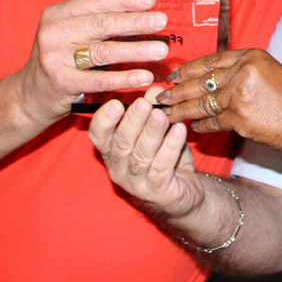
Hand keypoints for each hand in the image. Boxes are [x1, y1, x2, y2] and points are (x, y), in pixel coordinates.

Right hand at [13, 0, 171, 126]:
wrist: (30, 94)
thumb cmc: (60, 58)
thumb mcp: (70, 31)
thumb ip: (97, 19)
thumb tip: (141, 9)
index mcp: (58, 13)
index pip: (95, 0)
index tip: (150, 1)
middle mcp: (54, 32)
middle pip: (102, 23)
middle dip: (136, 22)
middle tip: (162, 22)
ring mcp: (56, 58)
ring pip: (103, 51)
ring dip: (136, 50)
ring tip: (161, 50)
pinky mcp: (62, 83)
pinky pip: (99, 80)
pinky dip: (124, 78)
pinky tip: (145, 76)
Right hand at [88, 93, 200, 217]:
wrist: (183, 192)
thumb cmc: (165, 157)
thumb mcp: (158, 132)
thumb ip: (154, 110)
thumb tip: (155, 90)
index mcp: (113, 151)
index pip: (98, 136)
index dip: (104, 120)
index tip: (115, 103)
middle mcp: (119, 168)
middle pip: (121, 144)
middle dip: (132, 122)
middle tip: (142, 104)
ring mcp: (137, 183)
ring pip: (141, 156)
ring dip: (152, 133)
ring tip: (162, 115)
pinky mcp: (157, 192)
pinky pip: (162, 167)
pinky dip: (171, 147)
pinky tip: (179, 130)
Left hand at [158, 50, 281, 155]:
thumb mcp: (269, 71)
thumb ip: (242, 71)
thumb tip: (213, 80)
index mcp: (250, 56)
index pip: (211, 60)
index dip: (189, 69)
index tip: (173, 75)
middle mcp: (242, 71)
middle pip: (201, 81)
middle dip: (177, 89)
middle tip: (159, 95)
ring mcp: (239, 95)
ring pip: (202, 103)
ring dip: (182, 110)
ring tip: (166, 113)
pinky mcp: (239, 118)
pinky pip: (213, 121)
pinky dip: (202, 125)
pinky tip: (193, 127)